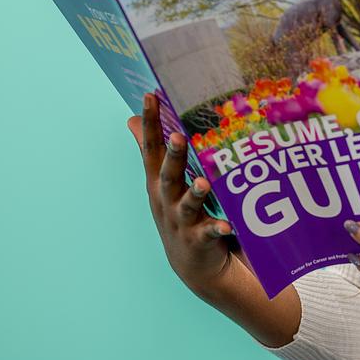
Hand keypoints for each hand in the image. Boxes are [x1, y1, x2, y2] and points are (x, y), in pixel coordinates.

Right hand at [126, 93, 246, 293]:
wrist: (193, 264)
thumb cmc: (179, 214)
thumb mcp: (162, 182)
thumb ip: (152, 151)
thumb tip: (133, 120)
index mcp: (159, 183)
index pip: (152, 149)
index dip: (151, 123)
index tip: (151, 96)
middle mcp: (167, 201)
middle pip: (168, 175)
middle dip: (172, 157)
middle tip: (177, 136)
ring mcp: (182, 222)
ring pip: (187, 205)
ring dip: (195, 194)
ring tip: (202, 183)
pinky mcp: (199, 241)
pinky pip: (209, 233)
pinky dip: (217, 229)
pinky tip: (227, 225)